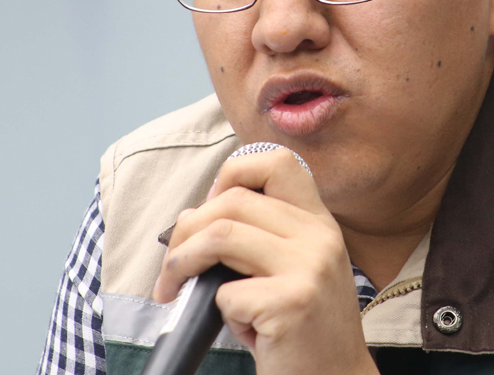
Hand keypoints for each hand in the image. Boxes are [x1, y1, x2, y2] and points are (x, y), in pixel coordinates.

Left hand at [152, 147, 377, 374]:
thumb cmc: (301, 330)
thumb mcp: (293, 270)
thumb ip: (260, 237)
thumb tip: (192, 218)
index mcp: (320, 223)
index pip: (276, 162)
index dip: (232, 174)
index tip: (211, 208)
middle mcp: (320, 237)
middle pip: (232, 200)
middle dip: (185, 231)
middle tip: (173, 266)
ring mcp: (309, 268)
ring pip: (221, 234)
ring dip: (181, 262)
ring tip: (173, 288)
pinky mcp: (292, 303)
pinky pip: (226, 294)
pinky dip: (220, 314)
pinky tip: (243, 329)